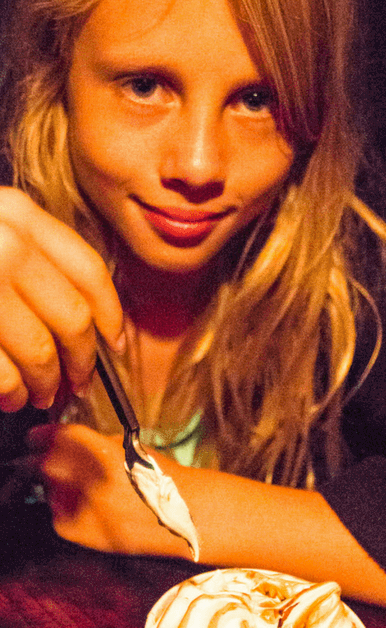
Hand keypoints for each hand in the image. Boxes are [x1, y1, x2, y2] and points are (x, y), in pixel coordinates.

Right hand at [0, 188, 124, 411]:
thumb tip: (82, 318)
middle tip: (79, 383)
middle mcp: (2, 241)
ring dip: (47, 383)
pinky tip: (11, 396)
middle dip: (82, 361)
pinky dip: (11, 391)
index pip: (88, 270)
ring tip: (41, 395)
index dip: (109, 313)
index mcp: (15, 212)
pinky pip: (2, 369)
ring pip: (40, 349)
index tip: (114, 343)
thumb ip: (32, 257)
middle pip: (72, 316)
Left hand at [27, 423, 188, 558]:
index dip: (45, 435)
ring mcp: (84, 508)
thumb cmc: (163, 479)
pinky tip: (89, 510)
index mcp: (108, 454)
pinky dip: (66, 509)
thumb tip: (63, 440)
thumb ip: (97, 445)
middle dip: (46, 461)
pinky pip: (58, 514)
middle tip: (49, 462)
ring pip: (50, 490)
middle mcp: (92, 481)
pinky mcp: (80, 531)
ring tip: (83, 490)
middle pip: (48, 463)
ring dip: (58, 486)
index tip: (36, 437)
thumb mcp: (132, 451)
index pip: (63, 437)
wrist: (187, 516)